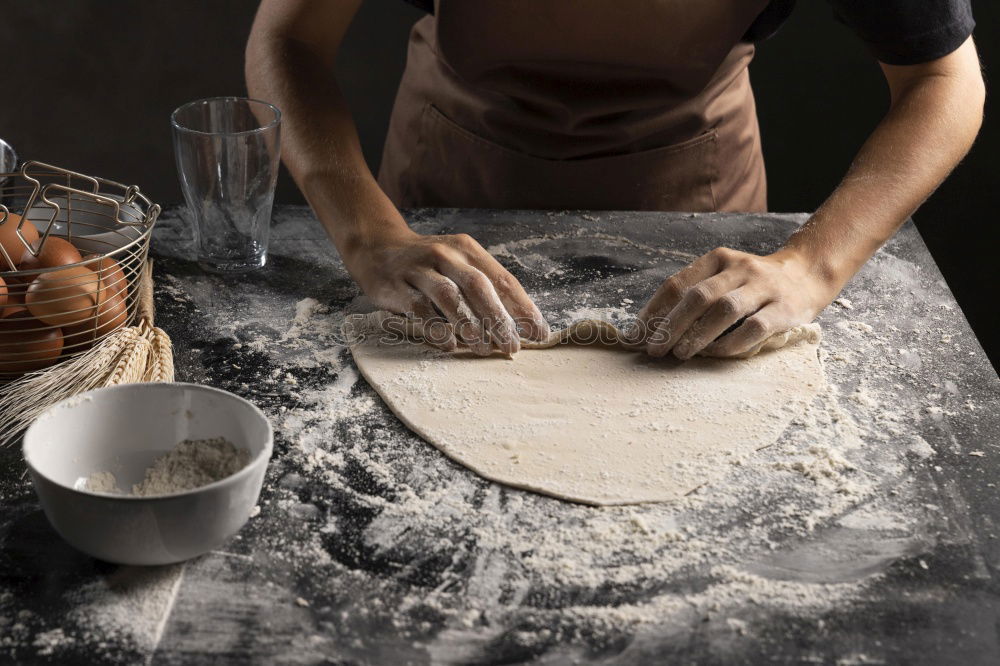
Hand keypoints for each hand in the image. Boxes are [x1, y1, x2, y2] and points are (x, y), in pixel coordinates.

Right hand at [342, 225, 548, 355]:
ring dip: (469, 325)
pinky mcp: (395, 286)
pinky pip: (419, 309)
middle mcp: (445, 254)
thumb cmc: (427, 263)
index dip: (523, 307)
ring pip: (449, 296)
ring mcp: (419, 269)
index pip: (502, 279)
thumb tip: (518, 323)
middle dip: (499, 319)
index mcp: (467, 250)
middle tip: (512, 347)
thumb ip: (483, 286)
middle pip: (478, 287)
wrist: (376, 246)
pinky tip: (450, 345)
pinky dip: (436, 328)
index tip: (539, 333)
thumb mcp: (457, 263)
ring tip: (483, 349)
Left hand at [627, 247, 837, 358]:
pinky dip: (732, 343)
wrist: (807, 275)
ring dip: (698, 334)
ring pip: (725, 310)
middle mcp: (740, 268)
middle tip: (655, 349)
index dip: (654, 310)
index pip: (678, 283)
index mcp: (718, 259)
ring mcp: (764, 287)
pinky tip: (715, 355)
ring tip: (680, 354)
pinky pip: (755, 328)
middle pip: (698, 296)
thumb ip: (694, 294)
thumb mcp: (724, 277)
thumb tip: (653, 328)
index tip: (637, 334)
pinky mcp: (785, 309)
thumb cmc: (753, 284)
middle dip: (672, 325)